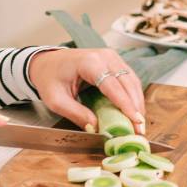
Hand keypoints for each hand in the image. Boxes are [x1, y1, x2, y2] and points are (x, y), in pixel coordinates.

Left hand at [28, 48, 146, 134]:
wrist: (46, 62)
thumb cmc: (49, 79)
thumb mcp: (56, 101)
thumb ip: (76, 114)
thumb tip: (96, 128)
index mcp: (89, 62)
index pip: (113, 86)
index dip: (125, 105)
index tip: (136, 121)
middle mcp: (105, 56)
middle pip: (128, 83)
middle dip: (136, 107)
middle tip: (140, 130)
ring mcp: (112, 57)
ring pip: (132, 81)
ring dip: (137, 103)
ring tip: (139, 125)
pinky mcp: (115, 62)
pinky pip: (129, 80)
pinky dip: (133, 97)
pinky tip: (134, 112)